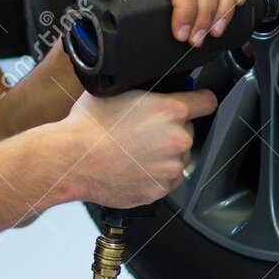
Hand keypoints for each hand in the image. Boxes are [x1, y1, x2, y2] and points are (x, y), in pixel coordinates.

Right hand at [61, 87, 217, 207]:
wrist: (71, 160)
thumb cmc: (87, 126)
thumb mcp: (116, 91)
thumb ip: (145, 91)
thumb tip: (154, 89)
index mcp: (170, 110)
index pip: (207, 101)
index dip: (199, 100)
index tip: (197, 103)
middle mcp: (176, 139)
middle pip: (188, 131)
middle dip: (171, 130)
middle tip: (144, 131)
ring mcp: (170, 167)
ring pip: (178, 157)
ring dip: (164, 154)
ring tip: (135, 151)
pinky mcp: (159, 190)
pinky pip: (167, 180)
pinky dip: (155, 174)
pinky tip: (133, 166)